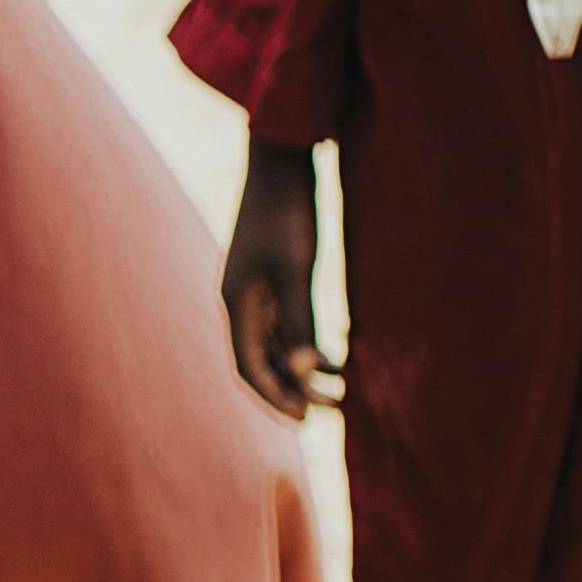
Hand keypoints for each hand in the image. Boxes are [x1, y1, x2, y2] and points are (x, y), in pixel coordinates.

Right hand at [221, 142, 335, 416]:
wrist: (281, 161)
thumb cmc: (288, 212)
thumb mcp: (298, 268)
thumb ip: (301, 319)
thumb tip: (308, 373)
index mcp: (238, 304)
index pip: (250, 367)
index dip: (276, 397)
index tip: (307, 420)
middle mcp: (243, 303)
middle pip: (264, 361)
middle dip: (294, 390)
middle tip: (332, 412)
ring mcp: (258, 290)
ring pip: (279, 345)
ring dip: (306, 370)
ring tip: (342, 390)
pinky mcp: (275, 277)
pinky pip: (290, 324)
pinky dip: (311, 344)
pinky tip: (341, 354)